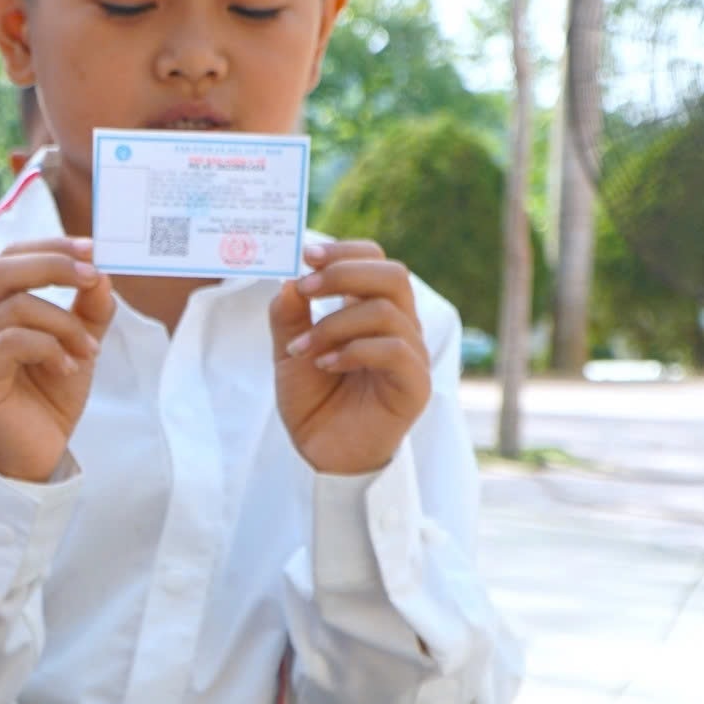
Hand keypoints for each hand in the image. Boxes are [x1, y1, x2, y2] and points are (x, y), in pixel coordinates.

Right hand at [0, 238, 115, 482]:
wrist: (35, 455)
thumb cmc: (48, 398)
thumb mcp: (77, 342)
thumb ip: (88, 308)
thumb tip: (102, 274)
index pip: (8, 258)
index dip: (48, 247)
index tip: (92, 249)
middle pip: (2, 270)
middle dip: (53, 266)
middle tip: (93, 278)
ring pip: (16, 307)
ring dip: (64, 324)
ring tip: (87, 351)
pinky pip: (12, 342)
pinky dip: (50, 348)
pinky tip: (67, 368)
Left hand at [270, 240, 430, 475]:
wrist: (321, 451)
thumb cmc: (313, 399)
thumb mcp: (288, 350)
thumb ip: (289, 315)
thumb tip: (289, 279)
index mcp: (372, 311)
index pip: (376, 261)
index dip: (345, 252)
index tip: (306, 255)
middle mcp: (399, 327)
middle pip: (392, 275)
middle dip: (344, 274)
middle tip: (305, 287)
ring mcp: (412, 355)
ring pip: (386, 312)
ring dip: (334, 324)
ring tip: (302, 349)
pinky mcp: (415, 385)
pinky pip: (395, 350)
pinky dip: (354, 351)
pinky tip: (325, 365)